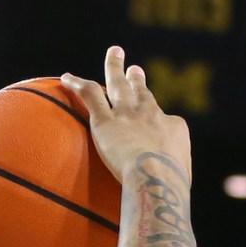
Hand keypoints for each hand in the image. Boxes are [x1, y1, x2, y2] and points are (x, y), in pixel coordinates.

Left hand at [62, 46, 191, 182]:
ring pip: (117, 84)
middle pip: (143, 93)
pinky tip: (67, 77)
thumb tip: (164, 194)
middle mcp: (151, 114)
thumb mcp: (178, 180)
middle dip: (138, 80)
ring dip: (114, 67)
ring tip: (114, 52)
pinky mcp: (105, 120)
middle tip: (134, 69)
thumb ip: (168, 178)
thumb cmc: (169, 186)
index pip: (164, 120)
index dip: (157, 120)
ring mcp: (127, 114)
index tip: (155, 120)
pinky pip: (89, 95)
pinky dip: (77, 84)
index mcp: (174, 128)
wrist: (157, 176)